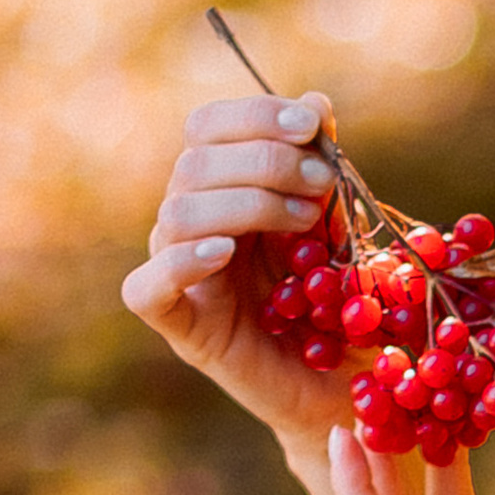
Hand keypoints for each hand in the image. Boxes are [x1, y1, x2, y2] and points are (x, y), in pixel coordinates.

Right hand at [123, 89, 381, 461]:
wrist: (347, 392)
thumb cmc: (345, 310)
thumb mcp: (343, 234)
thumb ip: (324, 173)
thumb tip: (315, 102)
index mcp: (227, 191)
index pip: (210, 128)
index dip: (253, 115)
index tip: (312, 124)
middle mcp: (195, 225)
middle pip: (195, 163)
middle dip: (265, 161)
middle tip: (322, 185)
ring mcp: (183, 277)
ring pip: (177, 213)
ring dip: (244, 203)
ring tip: (302, 222)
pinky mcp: (181, 327)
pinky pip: (147, 288)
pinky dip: (181, 263)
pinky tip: (224, 253)